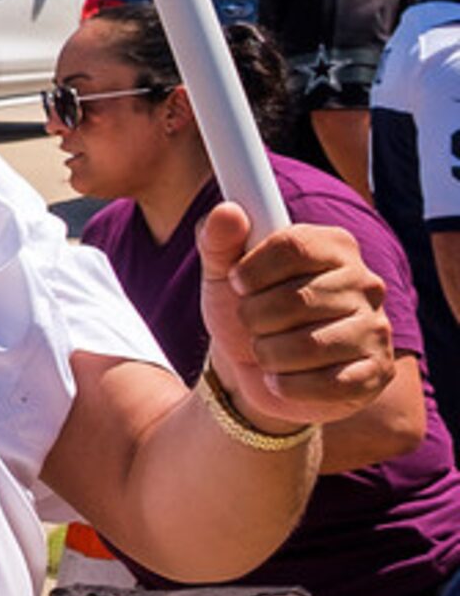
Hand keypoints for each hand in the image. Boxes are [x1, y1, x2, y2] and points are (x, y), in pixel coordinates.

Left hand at [198, 203, 394, 431]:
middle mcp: (365, 283)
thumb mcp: (222, 272)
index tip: (237, 283)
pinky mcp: (376, 372)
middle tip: (251, 322)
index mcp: (333, 246)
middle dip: (255, 316)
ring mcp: (376, 329)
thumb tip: (228, 211)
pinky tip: (281, 378)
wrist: (252, 369)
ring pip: (311, 345)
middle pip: (298, 298)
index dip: (254, 269)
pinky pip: (329, 383)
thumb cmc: (246, 308)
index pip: (294, 246)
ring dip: (269, 353)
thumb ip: (218, 239)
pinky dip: (289, 384)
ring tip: (265, 350)